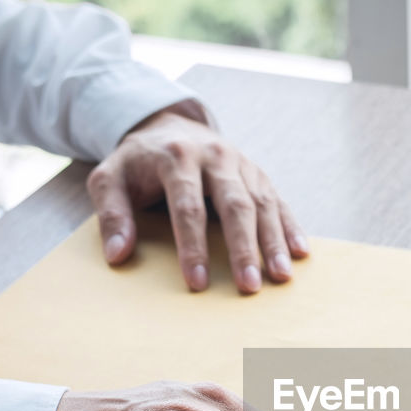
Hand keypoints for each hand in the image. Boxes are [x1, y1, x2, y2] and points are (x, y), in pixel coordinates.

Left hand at [86, 105, 309, 293]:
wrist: (169, 125)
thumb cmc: (137, 162)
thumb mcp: (109, 178)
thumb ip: (111, 214)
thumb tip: (118, 254)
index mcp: (177, 157)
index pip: (187, 206)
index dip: (193, 246)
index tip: (197, 282)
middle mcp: (215, 157)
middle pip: (234, 205)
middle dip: (243, 248)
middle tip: (249, 285)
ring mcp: (241, 164)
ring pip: (262, 203)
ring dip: (273, 242)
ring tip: (281, 276)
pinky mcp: (258, 174)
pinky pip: (278, 201)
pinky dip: (291, 227)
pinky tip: (300, 253)